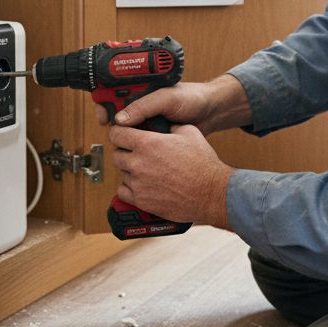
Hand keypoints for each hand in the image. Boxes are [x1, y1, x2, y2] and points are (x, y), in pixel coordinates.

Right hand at [94, 75, 251, 135]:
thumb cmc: (192, 99)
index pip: (114, 93)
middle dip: (112, 125)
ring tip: (127, 144)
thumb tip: (120, 118)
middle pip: (115, 114)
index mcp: (141, 90)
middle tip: (113, 134)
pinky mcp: (154, 136)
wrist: (211, 113)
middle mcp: (141, 105)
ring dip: (125, 138)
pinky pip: (140, 142)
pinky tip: (137, 151)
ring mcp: (147, 121)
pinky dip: (137, 147)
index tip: (102, 115)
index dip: (104, 103)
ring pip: (126, 131)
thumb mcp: (167, 98)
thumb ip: (144, 106)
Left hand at [108, 123, 233, 229]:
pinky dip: (129, 188)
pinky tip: (140, 184)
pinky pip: (123, 192)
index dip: (119, 133)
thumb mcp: (189, 133)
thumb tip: (163, 125)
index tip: (122, 135)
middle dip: (124, 152)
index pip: (116, 134)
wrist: (211, 193)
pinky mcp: (142, 201)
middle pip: (116, 155)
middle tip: (135, 153)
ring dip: (129, 171)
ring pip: (121, 173)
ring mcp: (138, 184)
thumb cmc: (202, 164)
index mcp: (147, 143)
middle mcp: (138, 163)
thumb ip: (170, 127)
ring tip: (144, 170)